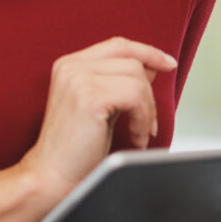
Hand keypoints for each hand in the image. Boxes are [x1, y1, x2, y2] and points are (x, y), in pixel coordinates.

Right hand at [0, 36, 178, 221]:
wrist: (51, 176)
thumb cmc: (74, 148)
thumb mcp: (100, 106)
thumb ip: (119, 83)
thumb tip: (152, 66)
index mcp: (70, 65)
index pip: (118, 45)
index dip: (147, 52)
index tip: (168, 63)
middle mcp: (71, 66)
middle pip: (132, 61)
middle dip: (149, 94)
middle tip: (147, 123)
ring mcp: (78, 79)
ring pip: (138, 79)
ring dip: (147, 110)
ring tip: (139, 133)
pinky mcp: (89, 97)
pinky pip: (135, 97)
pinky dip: (142, 119)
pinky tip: (135, 138)